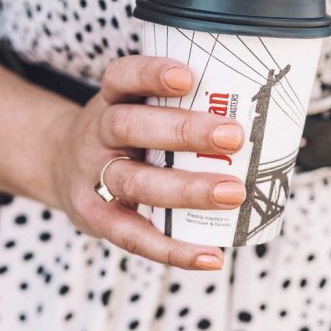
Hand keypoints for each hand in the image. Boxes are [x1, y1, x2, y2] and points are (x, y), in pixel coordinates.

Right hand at [48, 55, 246, 270]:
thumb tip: (272, 119)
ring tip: (233, 192)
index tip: (187, 78)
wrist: (58, 165)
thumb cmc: (125, 135)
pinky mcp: (95, 217)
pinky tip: (210, 255)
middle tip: (234, 136)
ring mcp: (93, 177)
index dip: (150, 74)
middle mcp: (97, 133)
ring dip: (186, 189)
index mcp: (112, 99)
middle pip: (130, 127)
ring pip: (134, 181)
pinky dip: (173, 250)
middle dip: (183, 132)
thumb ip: (182, 108)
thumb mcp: (138, 107)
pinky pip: (132, 236)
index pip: (122, 77)